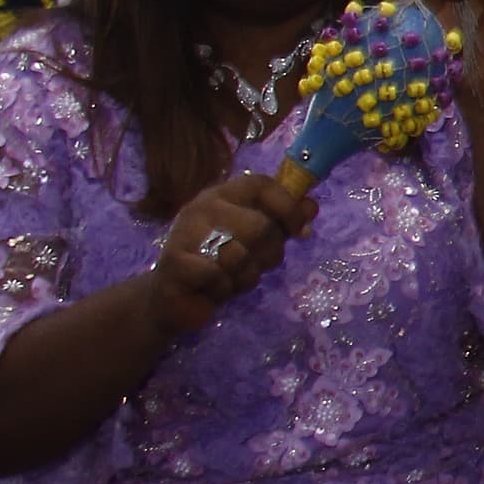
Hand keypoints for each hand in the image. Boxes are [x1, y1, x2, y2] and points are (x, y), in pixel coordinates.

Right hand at [148, 173, 316, 337]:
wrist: (172, 298)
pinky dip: (223, 289)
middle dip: (267, 255)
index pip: (262, 185)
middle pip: (260, 226)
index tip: (301, 232)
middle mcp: (203, 207)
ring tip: (229, 278)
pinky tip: (211, 289)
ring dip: (245, 277)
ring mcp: (185, 232)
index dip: (288, 207)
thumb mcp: (254, 242)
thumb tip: (311, 205)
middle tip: (252, 266)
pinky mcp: (175, 261)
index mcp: (223, 195)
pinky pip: (219, 276)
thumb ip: (280, 222)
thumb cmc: (218, 264)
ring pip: (240, 254)